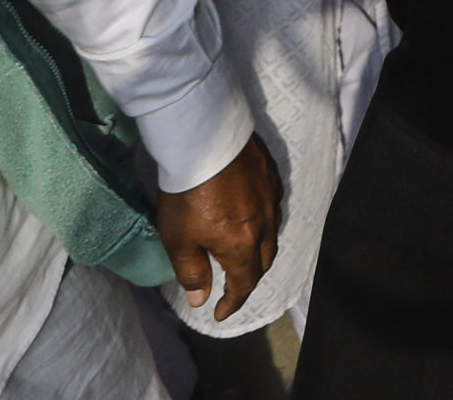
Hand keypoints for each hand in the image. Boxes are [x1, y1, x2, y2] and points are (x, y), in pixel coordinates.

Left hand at [155, 133, 282, 321]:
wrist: (206, 139)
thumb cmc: (189, 194)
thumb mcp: (179, 240)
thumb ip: (192, 272)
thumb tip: (200, 299)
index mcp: (243, 246)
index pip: (244, 284)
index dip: (233, 302)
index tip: (220, 313)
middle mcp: (265, 225)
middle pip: (264, 260)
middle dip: (249, 278)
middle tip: (233, 285)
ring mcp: (271, 197)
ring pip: (272, 233)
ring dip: (259, 249)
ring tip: (244, 252)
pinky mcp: (270, 174)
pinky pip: (273, 206)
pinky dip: (263, 220)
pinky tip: (251, 214)